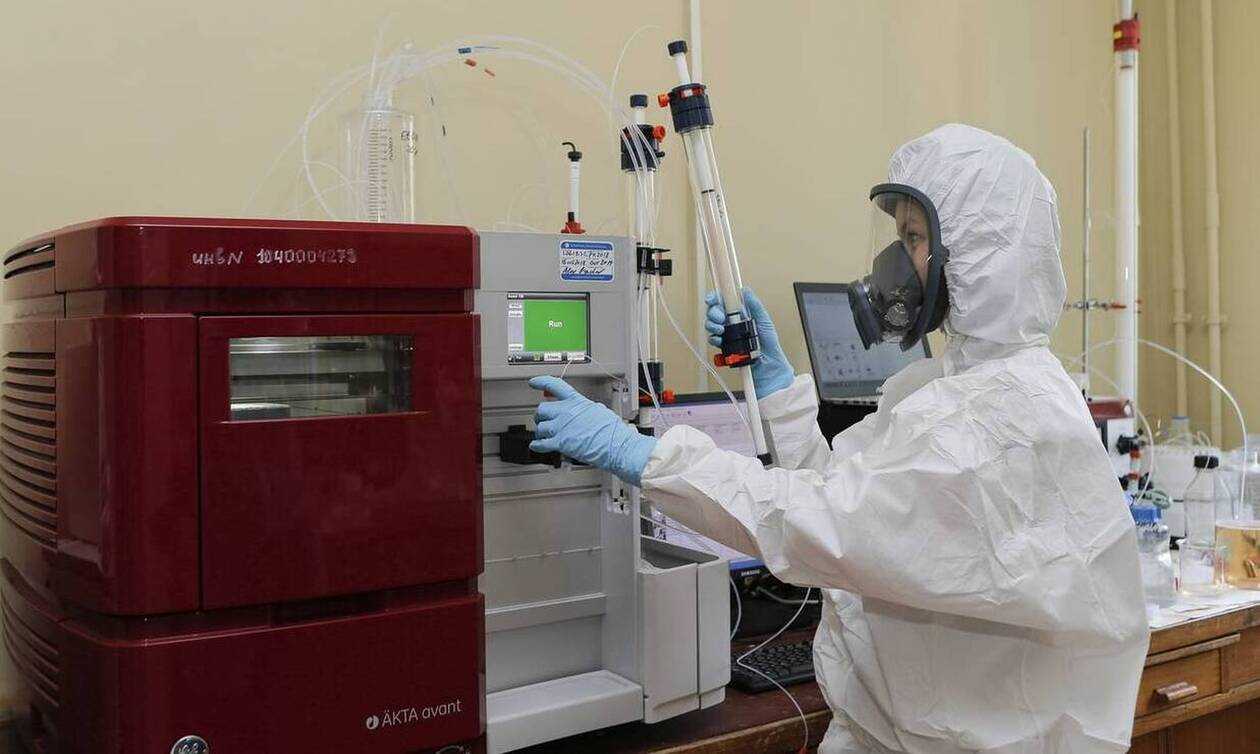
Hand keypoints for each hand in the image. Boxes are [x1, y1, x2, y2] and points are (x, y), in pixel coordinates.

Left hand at [529, 376, 656, 484]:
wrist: (617, 445)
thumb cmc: (612, 431)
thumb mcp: (599, 410)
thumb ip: (584, 409)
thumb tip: (581, 412)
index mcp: (577, 401)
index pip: (555, 385)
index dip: (541, 382)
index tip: (534, 382)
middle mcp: (566, 412)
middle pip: (542, 409)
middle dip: (540, 415)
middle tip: (542, 420)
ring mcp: (562, 427)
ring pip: (540, 427)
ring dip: (540, 432)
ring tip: (544, 436)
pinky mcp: (561, 443)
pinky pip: (541, 443)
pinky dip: (537, 446)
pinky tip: (537, 446)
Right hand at [705, 288, 793, 396]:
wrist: (768, 364)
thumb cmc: (769, 344)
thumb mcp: (764, 320)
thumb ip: (754, 305)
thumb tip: (745, 291)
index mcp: (740, 313)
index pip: (723, 301)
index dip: (715, 298)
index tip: (711, 299)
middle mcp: (731, 322)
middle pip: (714, 312)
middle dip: (713, 313)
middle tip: (720, 318)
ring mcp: (727, 334)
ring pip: (711, 325)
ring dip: (711, 325)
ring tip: (720, 330)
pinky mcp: (724, 346)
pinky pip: (713, 339)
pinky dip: (714, 339)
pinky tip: (720, 340)